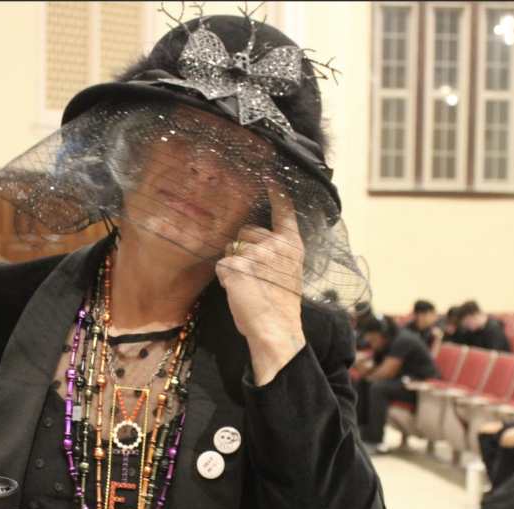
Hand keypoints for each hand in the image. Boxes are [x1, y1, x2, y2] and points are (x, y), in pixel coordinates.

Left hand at [217, 183, 304, 384]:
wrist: (275, 330)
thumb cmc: (281, 305)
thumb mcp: (289, 272)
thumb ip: (279, 252)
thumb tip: (260, 241)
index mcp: (291, 244)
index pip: (284, 210)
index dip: (276, 191)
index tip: (268, 174)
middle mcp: (274, 244)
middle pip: (247, 230)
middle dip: (245, 248)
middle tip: (256, 275)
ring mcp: (255, 254)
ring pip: (232, 246)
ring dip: (234, 262)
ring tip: (248, 283)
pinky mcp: (235, 266)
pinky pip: (221, 263)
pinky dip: (225, 277)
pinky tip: (237, 289)